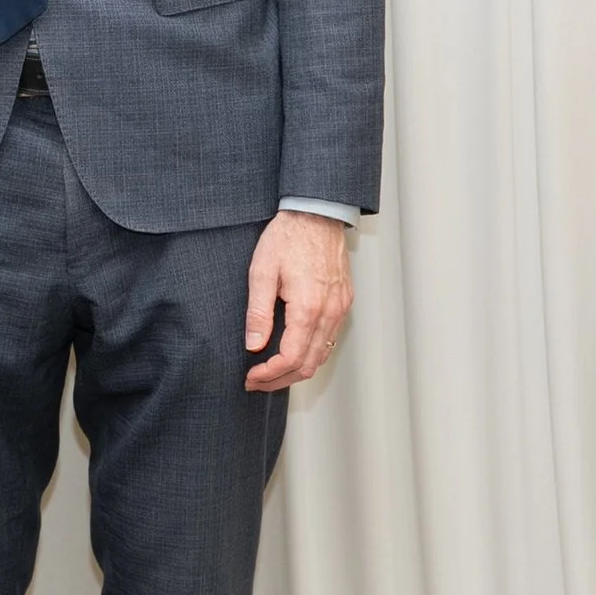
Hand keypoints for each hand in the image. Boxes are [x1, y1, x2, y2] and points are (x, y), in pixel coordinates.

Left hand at [244, 210, 351, 392]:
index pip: (290, 359)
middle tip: (258, 381)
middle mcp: (329, 313)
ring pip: (322, 354)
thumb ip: (258, 311)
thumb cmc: (288, 237)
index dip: (269, 374)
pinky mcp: (344, 301)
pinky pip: (330, 338)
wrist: (316, 213)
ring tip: (272, 371)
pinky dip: (312, 352)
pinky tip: (294, 350)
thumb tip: (254, 344)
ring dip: (297, 369)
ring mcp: (340, 308)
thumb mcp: (262, 271)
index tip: (251, 376)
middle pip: (308, 364)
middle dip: (281, 379)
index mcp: (308, 308)